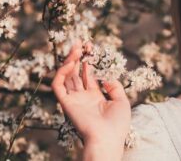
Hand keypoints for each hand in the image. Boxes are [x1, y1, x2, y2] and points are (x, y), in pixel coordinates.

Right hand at [51, 42, 130, 158]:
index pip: (88, 75)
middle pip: (76, 73)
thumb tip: (107, 76)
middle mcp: (82, 97)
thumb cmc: (117, 125)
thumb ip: (115, 87)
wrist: (107, 139)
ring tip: (76, 47)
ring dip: (70, 61)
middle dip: (78, 57)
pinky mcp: (65, 103)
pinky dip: (61, 73)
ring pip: (66, 76)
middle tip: (80, 42)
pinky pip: (58, 86)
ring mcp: (73, 100)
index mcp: (95, 98)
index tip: (91, 47)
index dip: (89, 61)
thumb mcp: (122, 102)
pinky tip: (70, 63)